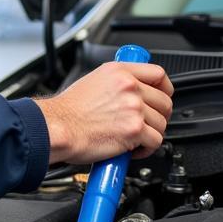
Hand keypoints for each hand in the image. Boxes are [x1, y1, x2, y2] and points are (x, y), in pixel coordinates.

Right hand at [34, 62, 173, 166]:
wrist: (57, 128)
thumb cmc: (66, 111)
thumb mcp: (92, 82)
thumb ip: (116, 83)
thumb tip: (129, 92)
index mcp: (119, 72)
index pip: (158, 74)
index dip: (164, 88)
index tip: (161, 95)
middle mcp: (129, 86)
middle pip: (164, 101)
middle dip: (158, 116)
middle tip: (146, 123)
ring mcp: (133, 107)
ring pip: (161, 123)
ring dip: (150, 134)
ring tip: (134, 139)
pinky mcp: (134, 129)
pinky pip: (156, 141)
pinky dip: (146, 149)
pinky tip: (131, 149)